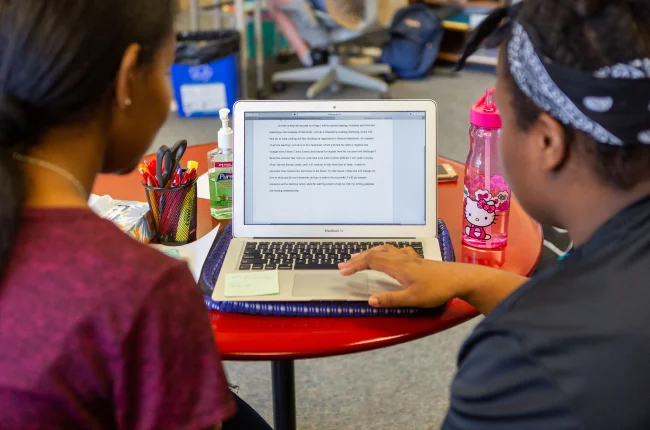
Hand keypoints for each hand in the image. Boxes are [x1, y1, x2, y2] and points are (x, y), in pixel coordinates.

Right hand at [338, 245, 467, 307]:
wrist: (461, 278)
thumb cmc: (438, 289)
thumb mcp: (413, 299)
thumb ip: (391, 299)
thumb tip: (370, 300)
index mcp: (398, 266)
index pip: (371, 261)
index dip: (355, 264)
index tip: (342, 271)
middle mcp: (402, 258)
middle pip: (375, 253)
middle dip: (358, 258)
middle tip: (344, 265)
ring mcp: (410, 257)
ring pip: (385, 249)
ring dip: (370, 253)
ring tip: (360, 258)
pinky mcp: (417, 260)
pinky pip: (396, 250)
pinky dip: (385, 251)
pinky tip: (388, 256)